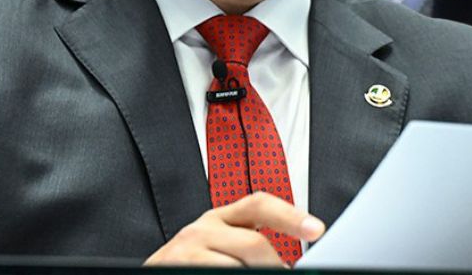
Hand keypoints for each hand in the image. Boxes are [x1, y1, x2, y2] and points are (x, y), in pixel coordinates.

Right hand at [145, 192, 325, 266]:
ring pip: (238, 268)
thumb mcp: (219, 248)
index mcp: (220, 218)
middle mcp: (202, 228)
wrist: (154, 274)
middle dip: (275, 266)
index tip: (317, 229)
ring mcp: (186, 250)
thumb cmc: (191, 265)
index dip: (290, 215)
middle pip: (254, 244)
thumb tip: (289, 263)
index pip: (259, 204)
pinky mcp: (174, 267)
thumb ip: (248, 246)